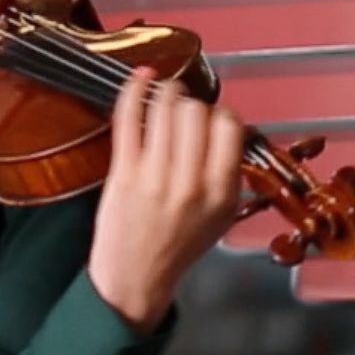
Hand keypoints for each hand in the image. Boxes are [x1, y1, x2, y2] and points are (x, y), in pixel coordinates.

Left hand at [86, 68, 242, 332]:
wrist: (136, 277)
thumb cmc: (178, 245)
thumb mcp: (221, 217)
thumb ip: (228, 176)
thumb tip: (228, 129)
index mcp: (222, 194)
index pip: (230, 128)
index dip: (221, 115)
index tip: (212, 119)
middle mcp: (192, 184)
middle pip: (197, 113)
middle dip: (192, 104)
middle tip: (185, 109)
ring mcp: (156, 177)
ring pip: (165, 109)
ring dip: (166, 92)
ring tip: (165, 92)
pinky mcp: (124, 173)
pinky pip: (130, 119)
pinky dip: (133, 90)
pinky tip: (140, 77)